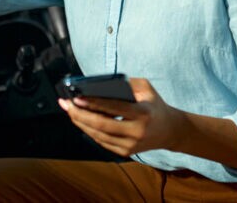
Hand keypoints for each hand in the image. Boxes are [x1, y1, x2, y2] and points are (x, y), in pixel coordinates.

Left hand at [58, 78, 183, 156]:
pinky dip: (89, 131)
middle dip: (80, 115)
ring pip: (98, 135)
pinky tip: (80, 121)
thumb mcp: (146, 88)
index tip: (76, 97)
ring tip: (69, 110)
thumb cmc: (154, 105)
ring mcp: (130, 145)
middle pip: (101, 125)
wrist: (170, 131)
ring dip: (80, 123)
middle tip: (66, 104)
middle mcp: (137, 132)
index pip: (114, 108)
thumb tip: (100, 85)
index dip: (93, 103)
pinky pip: (101, 141)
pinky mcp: (125, 152)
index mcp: (143, 114)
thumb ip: (126, 83)